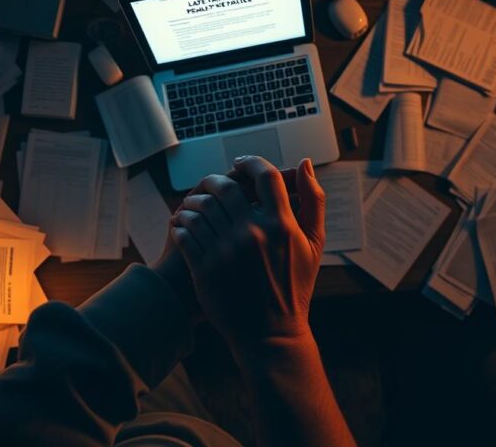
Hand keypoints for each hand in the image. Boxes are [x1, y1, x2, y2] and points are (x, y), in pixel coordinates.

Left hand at [169, 156, 325, 349]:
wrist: (271, 333)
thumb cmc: (294, 287)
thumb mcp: (313, 243)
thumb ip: (313, 200)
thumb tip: (305, 164)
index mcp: (282, 225)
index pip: (265, 176)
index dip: (251, 162)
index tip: (240, 162)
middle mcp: (253, 233)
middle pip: (225, 187)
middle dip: (213, 179)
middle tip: (210, 182)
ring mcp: (227, 250)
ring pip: (200, 208)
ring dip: (193, 201)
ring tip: (194, 204)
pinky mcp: (205, 267)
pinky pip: (185, 232)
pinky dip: (182, 224)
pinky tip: (184, 226)